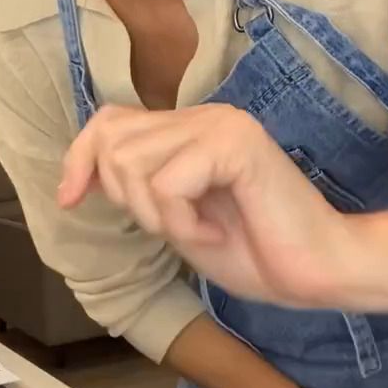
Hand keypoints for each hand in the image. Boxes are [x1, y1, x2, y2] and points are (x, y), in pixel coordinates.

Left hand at [58, 104, 352, 307]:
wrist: (317, 271)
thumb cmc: (255, 252)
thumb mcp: (176, 219)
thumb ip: (139, 189)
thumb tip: (81, 176)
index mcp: (189, 130)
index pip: (108, 121)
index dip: (79, 159)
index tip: (69, 200)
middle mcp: (203, 116)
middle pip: (111, 142)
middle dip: (125, 199)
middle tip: (172, 225)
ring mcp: (220, 125)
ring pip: (130, 163)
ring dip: (155, 215)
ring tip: (198, 228)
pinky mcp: (235, 144)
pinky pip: (166, 184)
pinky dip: (181, 222)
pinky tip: (215, 230)